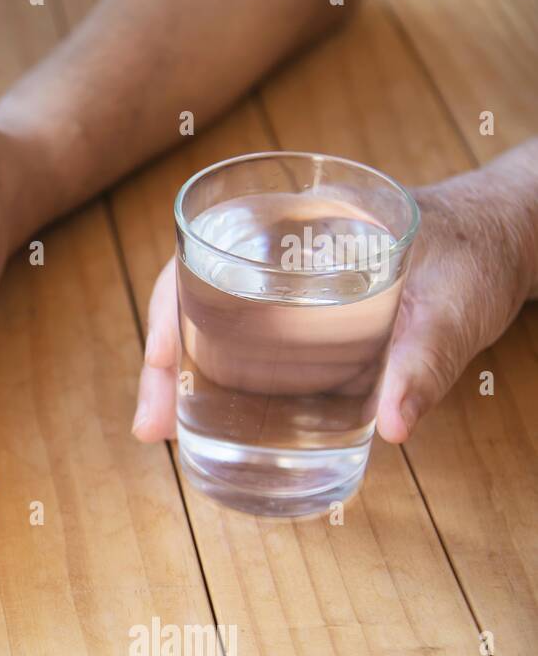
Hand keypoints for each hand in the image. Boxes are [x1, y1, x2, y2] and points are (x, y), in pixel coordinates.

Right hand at [132, 141, 537, 443]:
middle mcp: (280, 252)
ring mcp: (290, 288)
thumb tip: (393, 426)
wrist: (510, 236)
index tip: (160, 367)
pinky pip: (249, 346)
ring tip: (170, 431)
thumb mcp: (457, 306)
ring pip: (214, 328)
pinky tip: (216, 420)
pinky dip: (223, 381)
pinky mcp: (309, 319)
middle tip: (153, 427)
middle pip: (193, 301)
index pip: (204, 258)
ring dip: (185, 378)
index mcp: (298, 225)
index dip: (169, 314)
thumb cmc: (479, 253)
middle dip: (164, 365)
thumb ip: (424, 361)